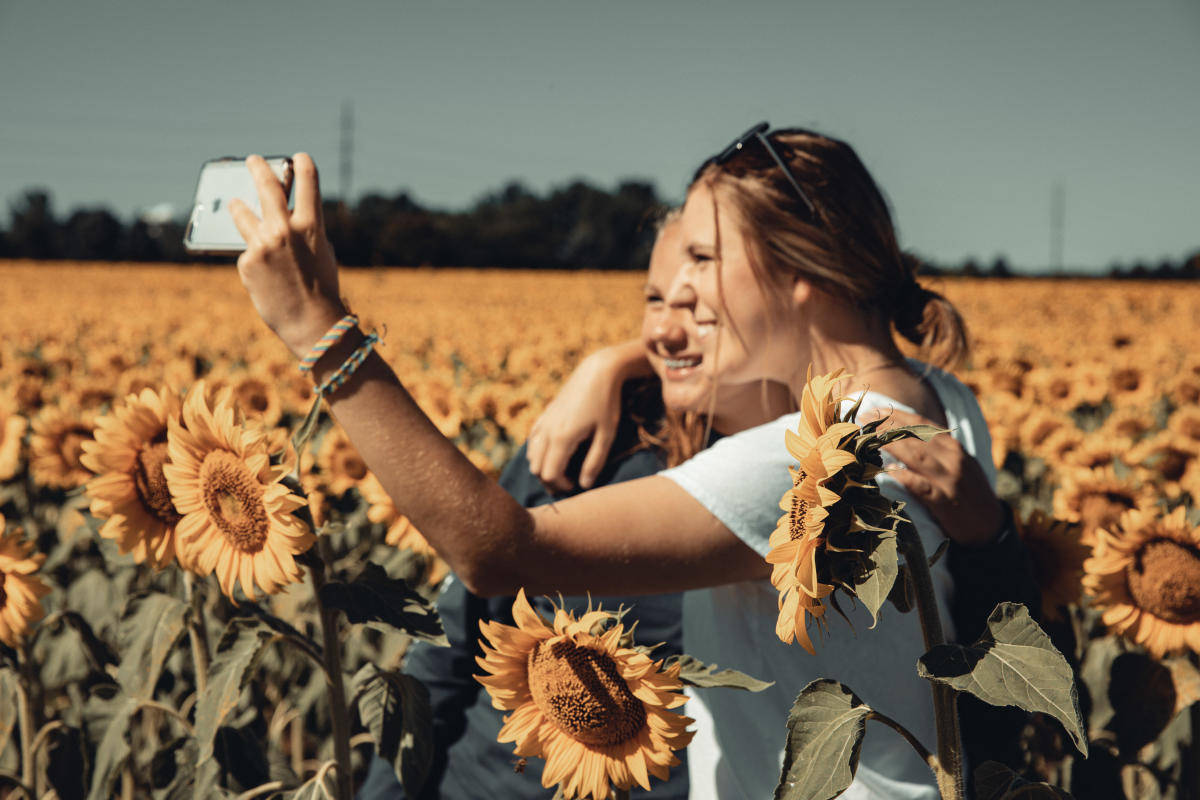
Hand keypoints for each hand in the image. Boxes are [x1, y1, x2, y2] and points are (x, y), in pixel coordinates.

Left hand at [229, 154, 347, 357]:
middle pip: (267, 187)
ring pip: (244, 216)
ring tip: (235, 204)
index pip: (308, 183)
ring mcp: (263, 244)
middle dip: (259, 169)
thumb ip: (304, 231)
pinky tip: (264, 274)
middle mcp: (285, 230)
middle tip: (253, 161)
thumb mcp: (321, 252)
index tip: (299, 158)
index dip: (304, 165)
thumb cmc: (321, 288)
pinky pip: (248, 252)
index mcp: (311, 226)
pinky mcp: (247, 261)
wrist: (310, 322)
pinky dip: (254, 259)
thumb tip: (284, 216)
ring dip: (239, 208)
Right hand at [525, 348, 625, 491]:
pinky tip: (550, 453)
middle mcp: (547, 431)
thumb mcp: (606, 435)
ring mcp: (543, 421)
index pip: (550, 474)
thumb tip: (585, 485)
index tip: (576, 485)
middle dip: (549, 480)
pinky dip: (537, 451)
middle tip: (567, 483)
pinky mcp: (545, 414)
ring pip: (531, 455)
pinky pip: (532, 439)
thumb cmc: (606, 403)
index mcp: (562, 438)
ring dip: (542, 467)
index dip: (561, 486)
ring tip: (560, 470)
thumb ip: (595, 462)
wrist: (597, 372)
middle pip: (537, 468)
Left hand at [864, 408, 1004, 547]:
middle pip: (915, 437)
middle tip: (864, 419)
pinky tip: (888, 471)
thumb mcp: (959, 463)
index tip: (876, 409)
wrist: (989, 523)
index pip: (922, 424)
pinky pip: (920, 486)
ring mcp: (948, 480)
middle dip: (888, 426)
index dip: (897, 415)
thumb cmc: (968, 490)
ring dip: (890, 446)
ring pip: (916, 456)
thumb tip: (904, 434)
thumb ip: (937, 449)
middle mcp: (952, 459)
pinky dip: (904, 477)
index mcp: (954, 447)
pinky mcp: (943, 501)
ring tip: (869, 439)